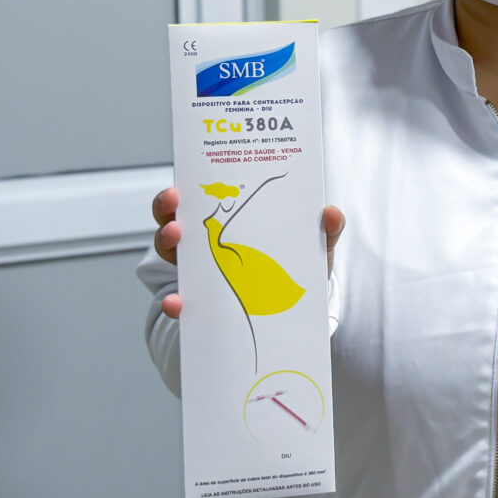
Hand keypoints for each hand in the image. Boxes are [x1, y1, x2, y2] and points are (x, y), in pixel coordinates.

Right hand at [150, 186, 345, 319]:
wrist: (298, 312)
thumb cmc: (300, 267)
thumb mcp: (314, 247)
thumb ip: (326, 231)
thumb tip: (331, 213)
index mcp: (229, 219)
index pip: (195, 197)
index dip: (181, 190)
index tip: (181, 186)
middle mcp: (205, 240)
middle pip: (172, 217)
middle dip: (167, 208)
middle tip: (175, 203)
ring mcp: (199, 270)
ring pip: (169, 251)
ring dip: (166, 241)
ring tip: (176, 236)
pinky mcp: (200, 302)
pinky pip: (181, 301)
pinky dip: (175, 302)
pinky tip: (178, 303)